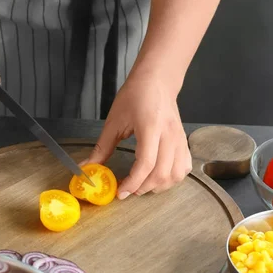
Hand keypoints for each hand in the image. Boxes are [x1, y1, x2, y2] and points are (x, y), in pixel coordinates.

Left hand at [82, 74, 191, 199]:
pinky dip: (172, 178)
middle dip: (143, 187)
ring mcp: (179, 139)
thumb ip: (102, 147)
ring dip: (159, 186)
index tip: (121, 191)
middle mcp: (169, 135)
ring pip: (176, 174)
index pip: (146, 163)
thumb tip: (88, 166)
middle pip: (162, 173)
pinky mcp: (183, 141)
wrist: (157, 81)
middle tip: (128, 190)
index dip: (133, 182)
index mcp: (150, 127)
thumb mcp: (114, 121)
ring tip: (143, 185)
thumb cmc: (136, 96)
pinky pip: (184, 167)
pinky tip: (159, 177)